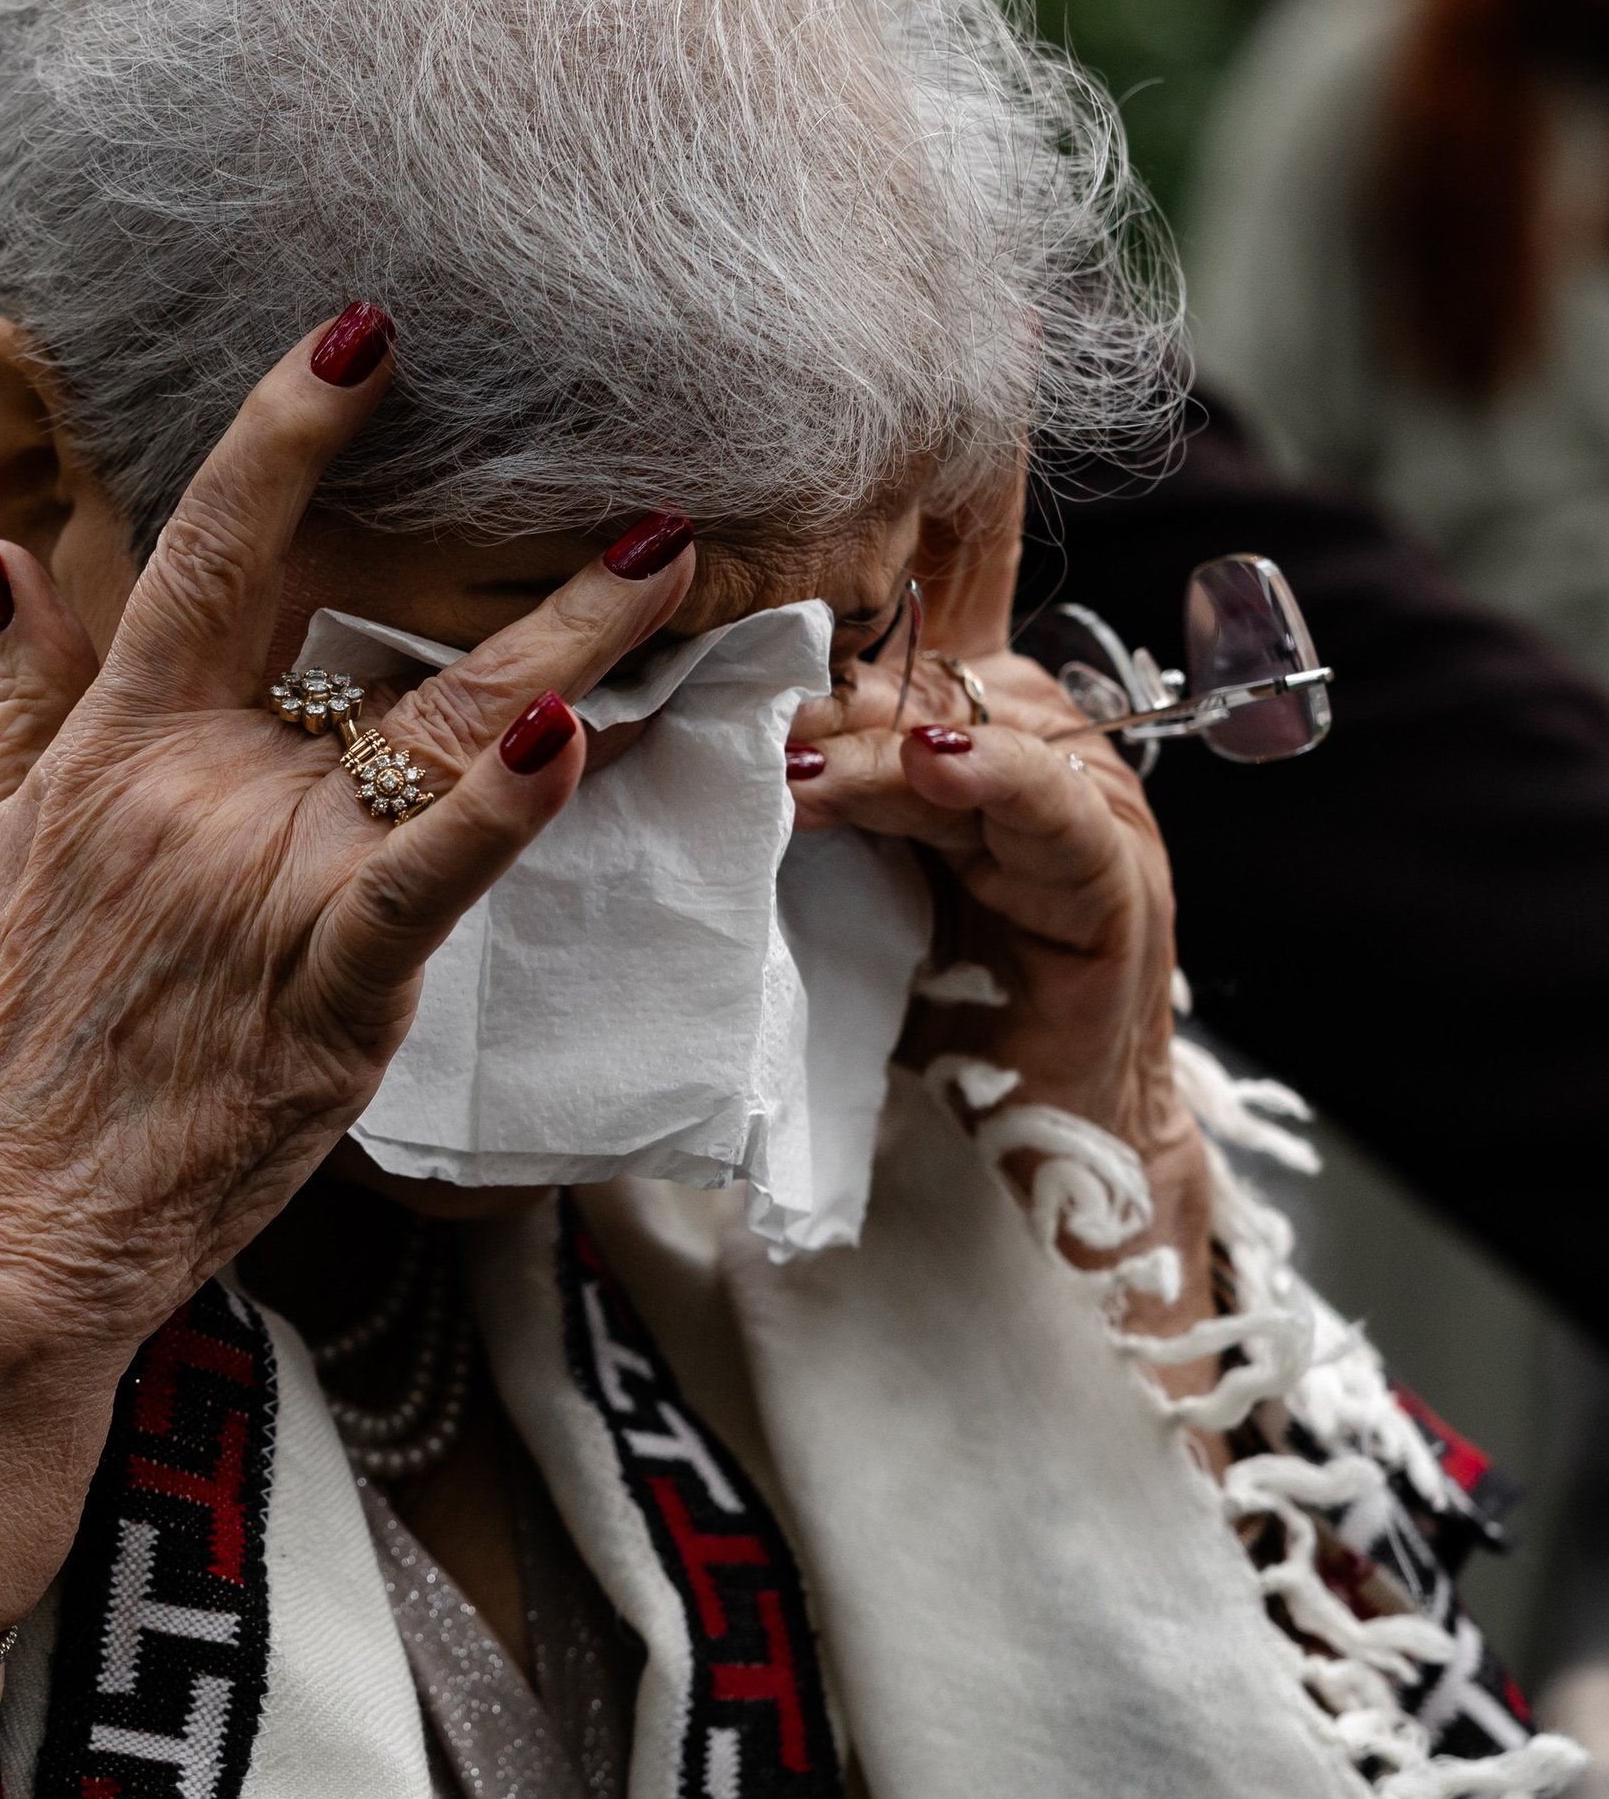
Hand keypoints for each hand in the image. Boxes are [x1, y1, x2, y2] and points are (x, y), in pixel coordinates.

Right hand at [0, 316, 694, 1640]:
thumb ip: (14, 694)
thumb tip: (16, 550)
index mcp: (115, 746)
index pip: (203, 553)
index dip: (284, 436)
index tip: (359, 338)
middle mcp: (199, 791)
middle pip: (367, 635)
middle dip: (500, 547)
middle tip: (624, 467)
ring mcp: (266, 887)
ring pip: (435, 742)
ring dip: (563, 647)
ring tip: (664, 564)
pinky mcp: (325, 995)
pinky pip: (427, 887)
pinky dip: (498, 819)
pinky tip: (569, 746)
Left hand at [787, 633, 1214, 1378]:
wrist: (1034, 1156)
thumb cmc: (930, 1023)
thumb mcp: (845, 897)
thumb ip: (805, 811)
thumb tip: (686, 746)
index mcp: (969, 741)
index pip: (897, 652)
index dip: (817, 642)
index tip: (717, 649)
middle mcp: (1034, 755)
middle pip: (926, 683)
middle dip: (825, 694)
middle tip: (727, 708)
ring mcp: (1084, 812)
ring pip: (978, 737)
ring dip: (878, 743)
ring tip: (796, 759)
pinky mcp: (1113, 885)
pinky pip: (1054, 814)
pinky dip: (994, 782)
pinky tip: (931, 764)